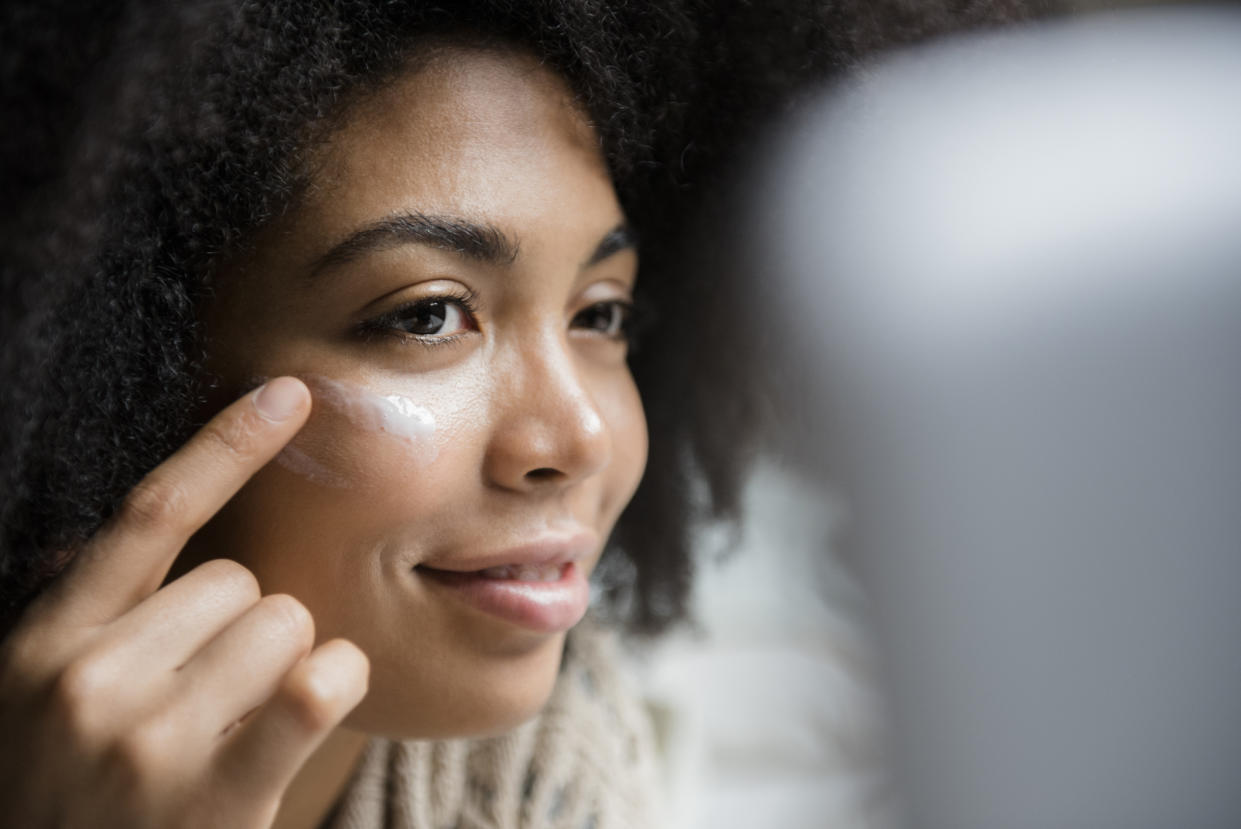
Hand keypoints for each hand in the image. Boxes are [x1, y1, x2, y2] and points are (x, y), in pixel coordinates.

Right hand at [0, 377, 368, 827]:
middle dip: (245, 632)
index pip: (150, 514)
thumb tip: (164, 518)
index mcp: (45, 643)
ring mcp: (146, 741)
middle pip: (241, 582)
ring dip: (283, 669)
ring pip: (287, 627)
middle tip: (206, 707)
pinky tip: (305, 714)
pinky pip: (317, 682)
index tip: (290, 393)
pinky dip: (335, 683)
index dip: (226, 444)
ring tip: (231, 733)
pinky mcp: (211, 797)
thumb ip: (94, 615)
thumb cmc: (76, 798)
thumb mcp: (42, 701)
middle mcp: (84, 680)